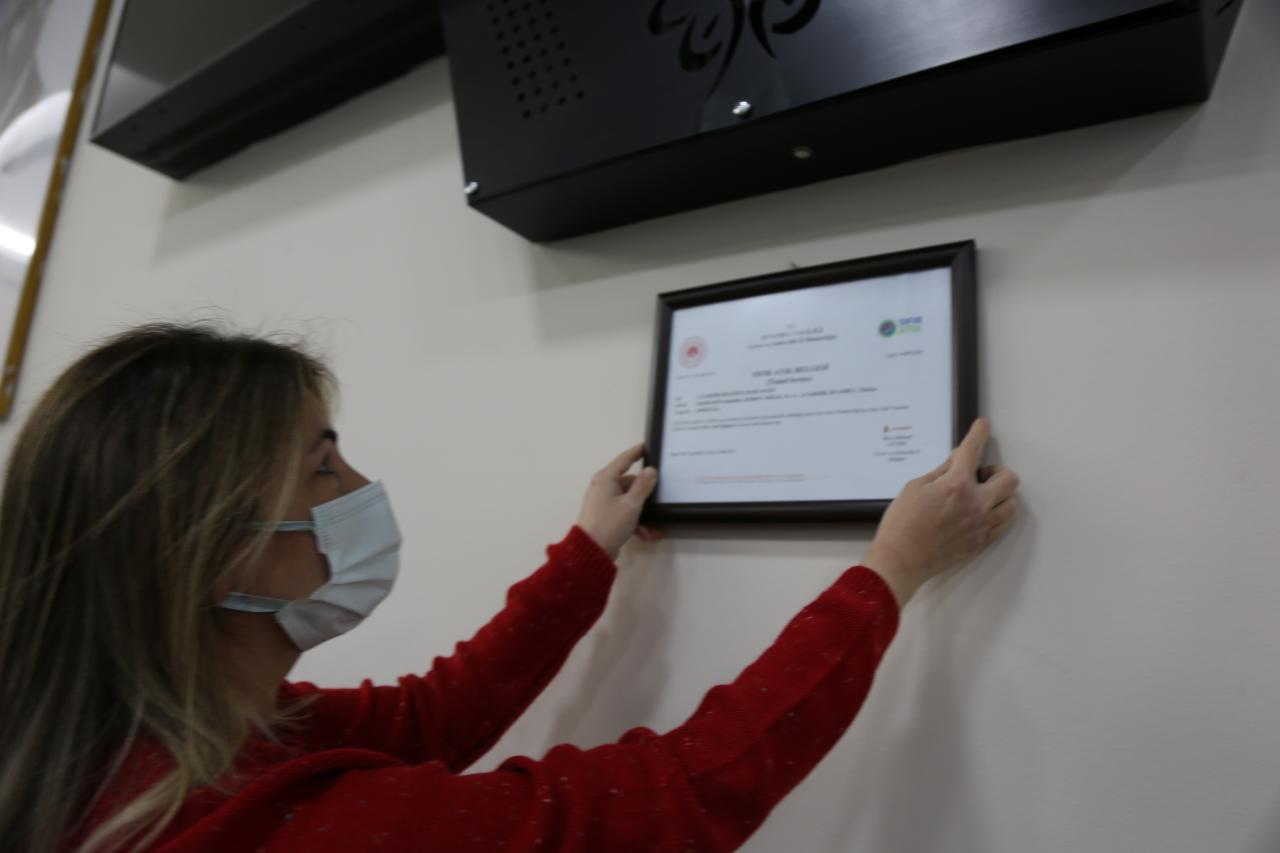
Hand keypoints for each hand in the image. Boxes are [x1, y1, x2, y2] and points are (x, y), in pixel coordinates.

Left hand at [576, 444, 663, 559]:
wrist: (591, 552)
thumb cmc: (610, 523)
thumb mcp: (631, 504)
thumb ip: (643, 486)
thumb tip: (650, 470)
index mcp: (606, 478)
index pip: (624, 459)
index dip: (637, 452)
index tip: (648, 445)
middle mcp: (603, 487)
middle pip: (630, 483)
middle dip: (646, 497)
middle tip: (661, 501)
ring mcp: (604, 502)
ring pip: (630, 502)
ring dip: (643, 514)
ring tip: (653, 529)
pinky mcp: (606, 516)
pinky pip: (625, 514)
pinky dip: (636, 522)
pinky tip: (646, 535)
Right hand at [863, 418, 1018, 606]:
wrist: (901, 559)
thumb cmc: (902, 523)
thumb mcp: (915, 487)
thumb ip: (941, 472)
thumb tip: (956, 461)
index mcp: (956, 484)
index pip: (973, 450)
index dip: (979, 433)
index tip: (983, 426)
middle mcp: (976, 503)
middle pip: (1008, 479)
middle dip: (996, 471)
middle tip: (979, 474)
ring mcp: (982, 524)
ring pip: (1011, 503)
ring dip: (1000, 494)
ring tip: (982, 495)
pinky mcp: (981, 542)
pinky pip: (1004, 524)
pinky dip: (998, 513)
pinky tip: (982, 512)